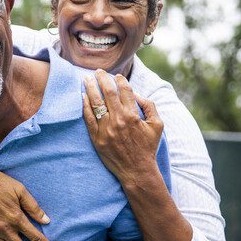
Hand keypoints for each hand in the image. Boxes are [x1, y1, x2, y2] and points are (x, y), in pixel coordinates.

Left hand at [83, 70, 163, 186]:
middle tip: (97, 71)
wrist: (137, 170)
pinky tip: (83, 96)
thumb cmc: (148, 147)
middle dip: (102, 79)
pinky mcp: (97, 138)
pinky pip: (88, 118)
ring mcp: (106, 129)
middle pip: (108, 93)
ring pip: (96, 103)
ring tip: (86, 79)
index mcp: (133, 115)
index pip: (125, 91)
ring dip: (90, 88)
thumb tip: (136, 94)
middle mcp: (119, 120)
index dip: (120, 80)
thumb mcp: (157, 125)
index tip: (116, 76)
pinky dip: (85, 106)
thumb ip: (149, 106)